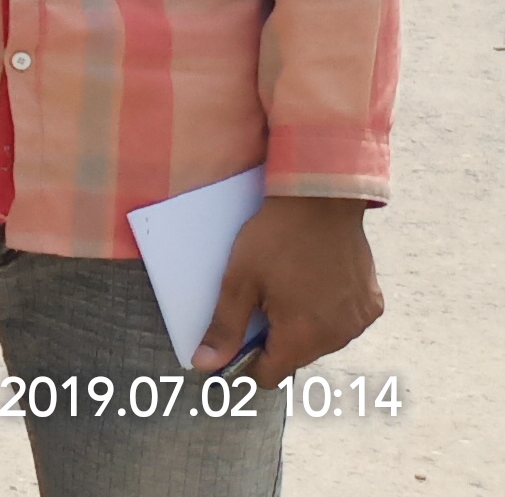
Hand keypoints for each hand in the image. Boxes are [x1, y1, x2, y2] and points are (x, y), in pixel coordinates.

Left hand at [200, 195, 382, 381]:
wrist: (321, 201)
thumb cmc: (276, 239)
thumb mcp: (239, 281)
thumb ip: (225, 328)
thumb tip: (205, 364)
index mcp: (304, 335)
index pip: (271, 375)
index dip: (248, 361)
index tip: (239, 337)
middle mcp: (339, 335)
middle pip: (296, 357)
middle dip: (276, 339)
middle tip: (262, 301)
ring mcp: (359, 320)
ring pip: (321, 341)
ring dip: (304, 326)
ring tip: (290, 288)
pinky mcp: (373, 303)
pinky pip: (344, 322)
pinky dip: (329, 312)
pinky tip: (316, 284)